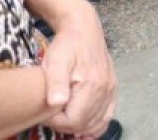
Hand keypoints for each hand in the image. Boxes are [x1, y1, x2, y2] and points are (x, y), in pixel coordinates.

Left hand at [41, 8, 116, 137]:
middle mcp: (106, 89)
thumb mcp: (56, 61)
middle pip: (86, 123)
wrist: (84, 28)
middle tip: (52, 115)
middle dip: (66, 126)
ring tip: (65, 122)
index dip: (55, 123)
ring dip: (81, 128)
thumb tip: (57, 103)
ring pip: (98, 122)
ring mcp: (111, 89)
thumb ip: (56, 83)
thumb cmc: (67, 45)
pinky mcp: (112, 87)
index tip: (44, 113)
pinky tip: (86, 128)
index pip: (74, 120)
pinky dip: (98, 124)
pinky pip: (108, 114)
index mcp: (92, 85)